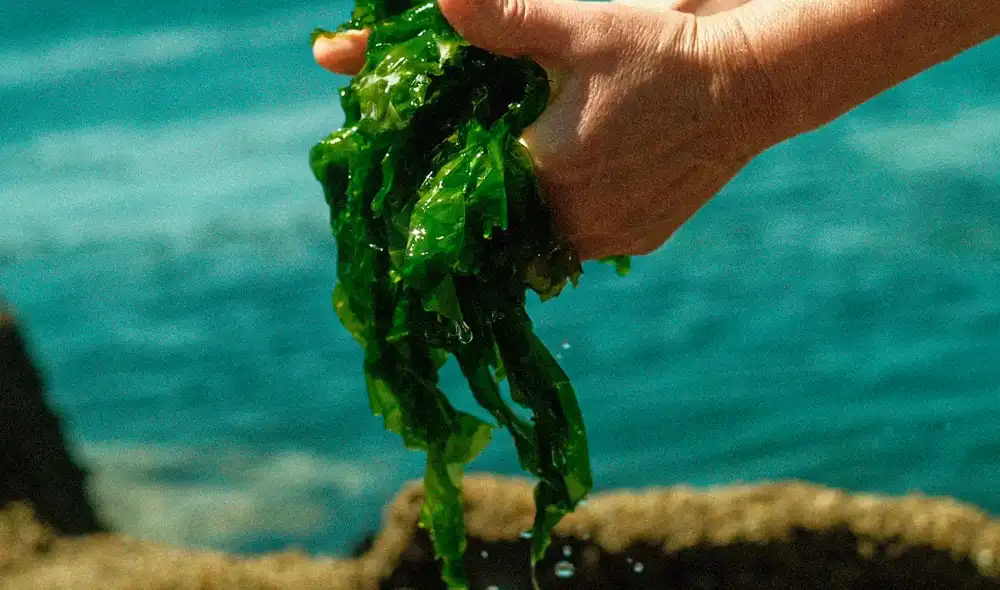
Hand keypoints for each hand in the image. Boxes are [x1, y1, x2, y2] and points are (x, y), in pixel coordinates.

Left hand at [314, 0, 768, 258]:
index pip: (471, 189)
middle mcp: (575, 219)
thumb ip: (503, 18)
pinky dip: (572, 217)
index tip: (438, 166)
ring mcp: (609, 236)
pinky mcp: (639, 241)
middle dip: (490, 195)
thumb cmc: (659, 51)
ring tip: (532, 174)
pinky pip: (584, 240)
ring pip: (542, 237)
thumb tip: (442, 4)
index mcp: (547, 171)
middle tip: (485, 166)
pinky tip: (577, 184)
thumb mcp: (579, 26)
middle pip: (505, 220)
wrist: (749, 84)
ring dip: (531, 211)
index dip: (452, 176)